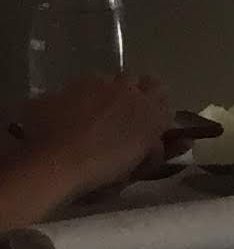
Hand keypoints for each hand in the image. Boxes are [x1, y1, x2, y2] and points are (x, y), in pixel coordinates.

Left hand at [16, 71, 178, 197]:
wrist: (55, 162)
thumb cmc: (103, 169)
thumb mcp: (137, 165)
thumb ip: (153, 149)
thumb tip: (158, 142)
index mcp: (150, 110)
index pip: (161, 92)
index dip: (154, 102)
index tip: (147, 117)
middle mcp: (127, 90)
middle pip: (135, 79)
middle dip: (131, 91)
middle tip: (120, 113)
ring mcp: (94, 84)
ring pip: (106, 79)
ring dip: (104, 92)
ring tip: (92, 114)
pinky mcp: (65, 87)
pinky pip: (77, 87)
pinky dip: (77, 98)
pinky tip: (67, 117)